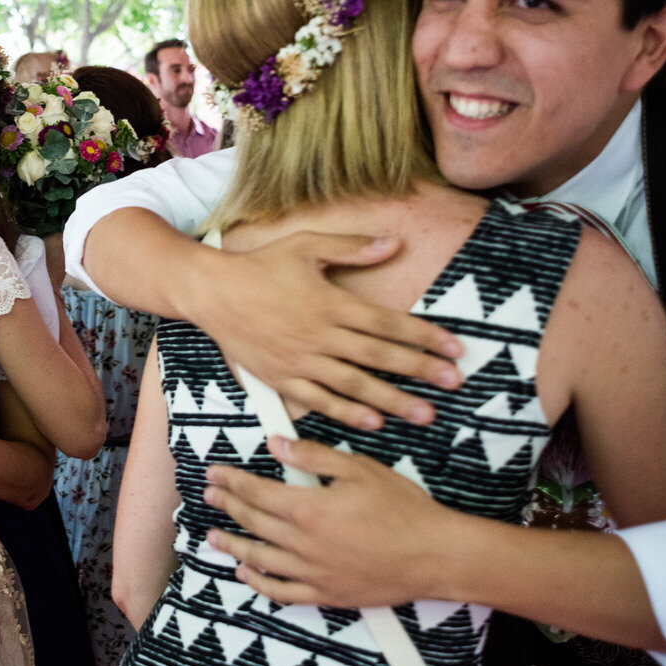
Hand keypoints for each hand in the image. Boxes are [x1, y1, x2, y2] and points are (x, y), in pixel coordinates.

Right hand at [188, 232, 462, 429]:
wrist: (211, 292)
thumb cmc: (260, 264)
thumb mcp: (306, 245)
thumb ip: (352, 247)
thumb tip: (395, 243)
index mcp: (330, 301)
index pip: (387, 322)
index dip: (424, 337)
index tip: (455, 349)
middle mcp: (319, 334)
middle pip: (378, 356)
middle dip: (420, 371)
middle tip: (455, 384)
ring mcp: (299, 360)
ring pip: (354, 384)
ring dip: (392, 400)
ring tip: (425, 414)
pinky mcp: (281, 378)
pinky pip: (318, 400)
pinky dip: (345, 412)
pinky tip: (372, 422)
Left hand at [202, 436, 459, 606]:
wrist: (435, 555)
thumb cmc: (402, 508)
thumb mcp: (359, 469)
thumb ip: (313, 457)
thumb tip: (275, 443)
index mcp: (310, 509)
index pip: (257, 493)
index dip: (232, 481)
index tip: (214, 473)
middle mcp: (304, 544)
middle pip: (253, 523)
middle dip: (228, 507)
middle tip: (209, 496)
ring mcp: (313, 573)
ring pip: (260, 560)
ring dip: (232, 546)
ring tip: (212, 537)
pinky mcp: (326, 594)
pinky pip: (283, 593)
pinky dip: (260, 584)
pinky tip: (247, 574)